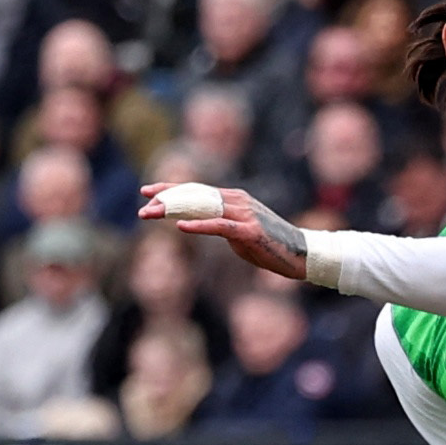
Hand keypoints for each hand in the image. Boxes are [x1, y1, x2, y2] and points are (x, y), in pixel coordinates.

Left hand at [140, 182, 308, 280]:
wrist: (302, 255)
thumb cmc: (271, 247)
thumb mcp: (240, 233)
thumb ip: (221, 226)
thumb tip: (201, 225)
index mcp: (234, 198)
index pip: (196, 190)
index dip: (171, 189)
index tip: (147, 191)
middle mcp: (238, 200)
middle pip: (195, 196)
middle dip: (167, 199)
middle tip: (143, 204)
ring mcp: (245, 214)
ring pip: (202, 207)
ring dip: (174, 210)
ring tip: (152, 213)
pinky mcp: (250, 230)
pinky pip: (220, 226)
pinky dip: (199, 226)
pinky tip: (180, 227)